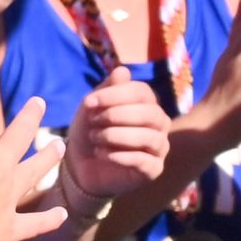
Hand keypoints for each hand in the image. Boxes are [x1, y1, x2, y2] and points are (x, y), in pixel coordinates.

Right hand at [0, 67, 65, 240]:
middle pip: (20, 134)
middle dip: (30, 115)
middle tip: (39, 103)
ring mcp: (7, 197)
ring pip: (35, 171)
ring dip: (48, 158)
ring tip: (59, 146)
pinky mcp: (9, 228)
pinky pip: (34, 223)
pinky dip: (49, 221)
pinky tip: (62, 216)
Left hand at [60, 75, 169, 213]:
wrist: (81, 164)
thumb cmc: (90, 129)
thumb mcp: (93, 106)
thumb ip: (108, 88)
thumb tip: (123, 70)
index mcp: (148, 103)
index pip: (142, 92)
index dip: (115, 95)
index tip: (89, 102)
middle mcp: (159, 123)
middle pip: (150, 114)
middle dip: (118, 115)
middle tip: (94, 122)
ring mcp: (159, 147)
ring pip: (149, 138)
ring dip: (117, 136)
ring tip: (96, 138)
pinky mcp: (153, 170)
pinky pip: (144, 161)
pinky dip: (120, 156)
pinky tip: (101, 153)